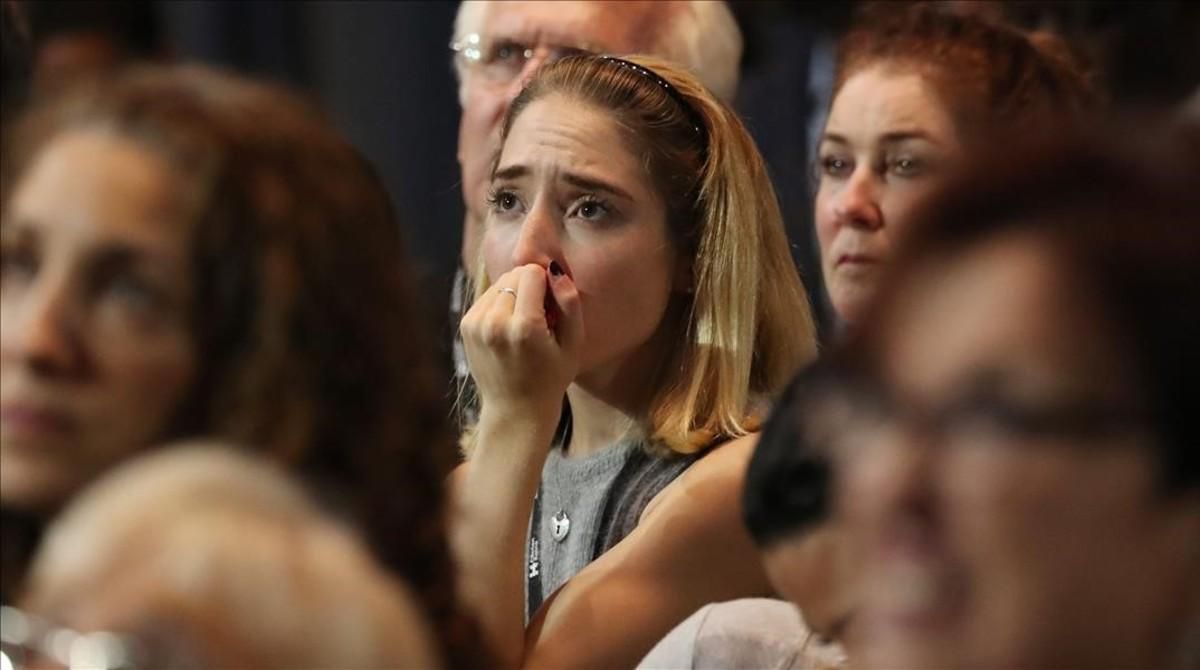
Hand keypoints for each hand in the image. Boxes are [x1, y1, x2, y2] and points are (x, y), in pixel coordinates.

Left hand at [461, 263, 582, 429]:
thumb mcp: (573, 345)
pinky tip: (509, 327)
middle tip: (539, 316)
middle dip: (529, 286)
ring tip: (523, 323)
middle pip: (514, 275)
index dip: (546, 283)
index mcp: (524, 328)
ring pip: (499, 283)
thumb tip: (555, 270)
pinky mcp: (466, 325)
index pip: (532, 273)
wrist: (515, 410)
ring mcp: (476, 324)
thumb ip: (570, 304)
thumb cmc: (551, 378)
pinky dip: (500, 304)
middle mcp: (495, 323)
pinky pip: (487, 296)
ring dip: (514, 294)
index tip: (551, 305)